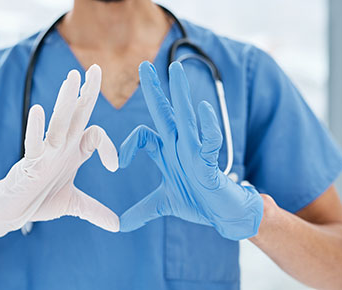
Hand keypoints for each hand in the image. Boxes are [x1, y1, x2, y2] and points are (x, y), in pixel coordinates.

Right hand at [0, 65, 118, 237]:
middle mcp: (61, 147)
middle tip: (97, 69)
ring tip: (72, 78)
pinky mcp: (30, 162)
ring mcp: (46, 152)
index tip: (115, 167)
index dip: (110, 148)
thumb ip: (95, 211)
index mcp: (73, 153)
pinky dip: (36, 128)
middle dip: (87, 93)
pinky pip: (33, 142)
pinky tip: (38, 110)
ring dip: (66, 101)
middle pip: (77, 115)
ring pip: (58, 122)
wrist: (14, 211)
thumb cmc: (40, 201)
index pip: (96, 136)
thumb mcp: (74, 205)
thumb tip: (118, 225)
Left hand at [119, 61, 262, 239]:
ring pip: (185, 118)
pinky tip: (202, 109)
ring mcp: (195, 151)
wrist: (223, 215)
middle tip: (143, 65)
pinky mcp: (211, 162)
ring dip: (180, 94)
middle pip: (164, 113)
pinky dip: (207, 125)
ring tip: (175, 69)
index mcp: (167, 153)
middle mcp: (180, 146)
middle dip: (153, 91)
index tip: (117, 164)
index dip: (127, 145)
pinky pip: (210, 140)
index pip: (144, 136)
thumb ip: (142, 211)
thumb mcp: (163, 205)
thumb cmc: (198, 203)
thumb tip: (120, 225)